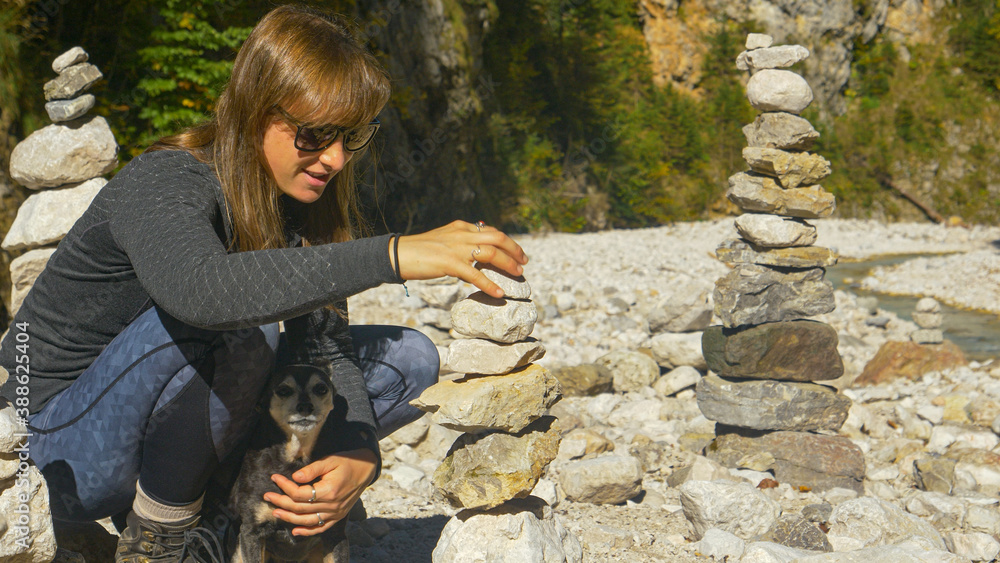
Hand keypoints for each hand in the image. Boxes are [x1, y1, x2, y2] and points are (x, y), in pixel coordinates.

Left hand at [264, 448, 376, 536]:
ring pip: (308, 521)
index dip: (284, 486)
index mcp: (329, 490)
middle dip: (281, 502)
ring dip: (289, 518)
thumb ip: (312, 469)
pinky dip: (307, 531)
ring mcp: (335, 513)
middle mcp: (332, 505)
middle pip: (300, 508)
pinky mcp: (338, 516)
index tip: (274, 478)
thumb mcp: (330, 460)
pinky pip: (321, 528)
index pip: (300, 493)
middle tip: (267, 496)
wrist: (366, 470)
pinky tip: (295, 530)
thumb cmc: (348, 462)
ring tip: (275, 512)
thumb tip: (294, 477)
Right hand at [391, 220, 528, 297]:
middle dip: (514, 249)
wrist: (398, 253)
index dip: (507, 241)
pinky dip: (490, 285)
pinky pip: (476, 275)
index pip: (491, 230)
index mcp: (461, 227)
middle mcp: (462, 233)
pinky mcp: (450, 263)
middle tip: (524, 262)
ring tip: (518, 275)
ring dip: (508, 264)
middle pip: (497, 237)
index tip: (516, 251)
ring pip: (492, 253)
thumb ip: (460, 242)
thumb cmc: (419, 251)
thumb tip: (475, 252)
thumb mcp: (443, 239)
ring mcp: (457, 248)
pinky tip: (499, 293)